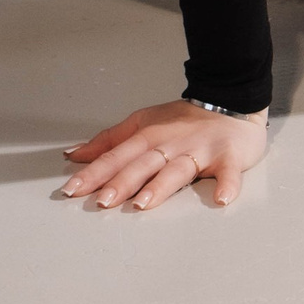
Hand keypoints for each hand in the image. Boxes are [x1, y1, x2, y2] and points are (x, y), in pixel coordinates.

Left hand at [61, 98, 267, 209]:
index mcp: (148, 136)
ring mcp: (200, 152)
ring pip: (177, 171)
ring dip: (160, 187)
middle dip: (121, 182)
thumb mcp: (142, 123)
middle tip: (102, 201)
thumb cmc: (185, 119)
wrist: (231, 101)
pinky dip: (228, 185)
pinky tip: (222, 198)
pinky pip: (229, 173)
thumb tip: (75, 154)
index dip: (94, 172)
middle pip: (142, 165)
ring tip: (143, 202)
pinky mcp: (229, 158)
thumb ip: (109, 141)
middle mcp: (170, 145)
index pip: (116, 156)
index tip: (73, 188)